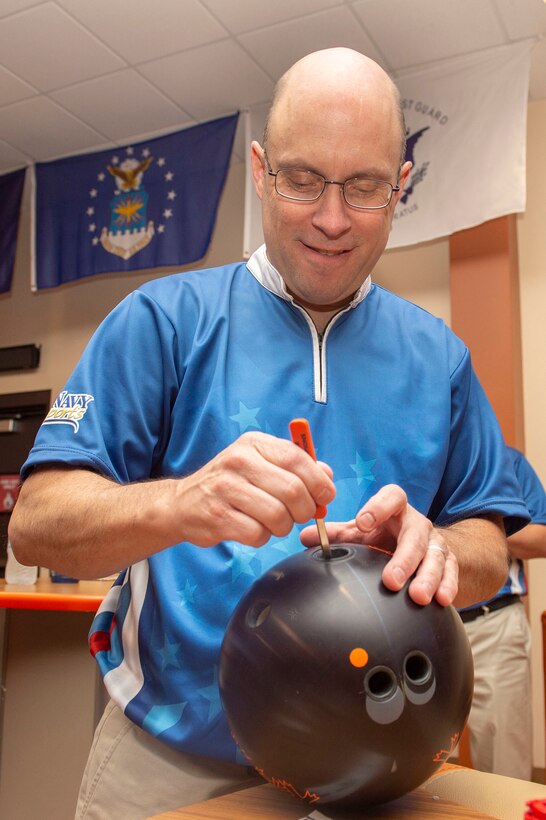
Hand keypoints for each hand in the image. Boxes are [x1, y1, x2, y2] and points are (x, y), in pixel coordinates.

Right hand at [174, 431, 334, 547]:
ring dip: (283, 526)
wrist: (182, 503)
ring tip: (273, 522)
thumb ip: (295, 466)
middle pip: (293, 490)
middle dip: (305, 510)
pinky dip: (262, 537)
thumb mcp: (260, 463)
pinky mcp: (217, 516)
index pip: (297, 458)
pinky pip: (257, 534)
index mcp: (254, 444)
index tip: (325, 496)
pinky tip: (252, 529)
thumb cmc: (230, 483)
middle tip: (300, 515)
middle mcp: (238, 460)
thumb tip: (327, 476)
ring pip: (278, 516)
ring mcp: (225, 488)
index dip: (318, 481)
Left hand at [299, 484, 457, 605]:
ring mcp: (436, 542)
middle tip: (391, 579)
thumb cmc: (385, 536)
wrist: (424, 546)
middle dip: (404, 558)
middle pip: (415, 535)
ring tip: (418, 596)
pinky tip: (442, 600)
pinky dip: (448, 585)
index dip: (379, 506)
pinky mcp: (450, 561)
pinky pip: (452, 572)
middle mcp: (417, 524)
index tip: (362, 522)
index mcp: (395, 510)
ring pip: (436, 556)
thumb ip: (336, 535)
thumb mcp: (363, 533)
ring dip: (428, 576)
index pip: (392, 497)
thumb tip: (303, 537)